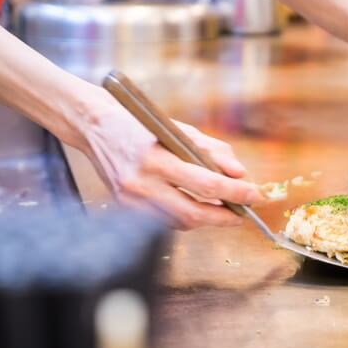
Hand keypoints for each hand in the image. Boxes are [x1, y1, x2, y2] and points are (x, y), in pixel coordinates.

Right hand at [73, 88, 262, 228]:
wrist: (94, 127)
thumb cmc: (141, 126)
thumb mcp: (179, 130)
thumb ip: (212, 151)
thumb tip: (240, 174)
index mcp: (156, 157)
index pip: (205, 183)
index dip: (234, 192)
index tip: (253, 194)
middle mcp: (141, 182)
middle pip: (193, 212)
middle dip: (224, 216)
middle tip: (243, 212)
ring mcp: (130, 199)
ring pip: (179, 222)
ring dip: (206, 220)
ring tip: (224, 210)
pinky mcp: (124, 208)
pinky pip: (164, 221)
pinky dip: (186, 218)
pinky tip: (197, 209)